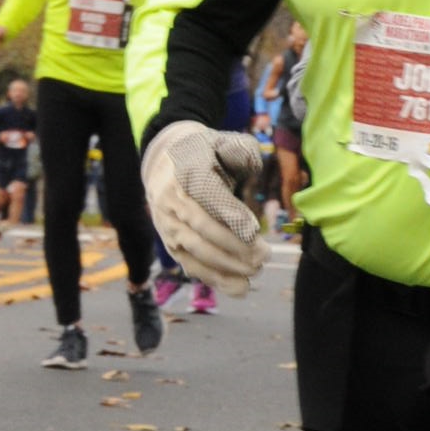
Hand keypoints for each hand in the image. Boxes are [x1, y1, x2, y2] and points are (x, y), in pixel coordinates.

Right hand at [142, 121, 266, 297]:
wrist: (165, 163)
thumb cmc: (204, 153)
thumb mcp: (221, 142)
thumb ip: (240, 150)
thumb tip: (253, 167)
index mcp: (185, 171)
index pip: (206, 194)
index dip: (229, 213)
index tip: (254, 231)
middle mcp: (170, 200)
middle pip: (201, 227)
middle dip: (233, 246)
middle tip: (264, 256)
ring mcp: (168, 224)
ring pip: (194, 250)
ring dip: (226, 267)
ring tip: (255, 273)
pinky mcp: (170, 243)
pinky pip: (191, 264)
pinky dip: (214, 279)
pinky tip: (240, 288)